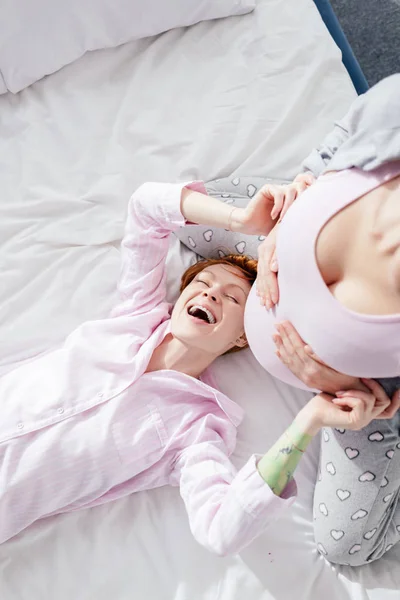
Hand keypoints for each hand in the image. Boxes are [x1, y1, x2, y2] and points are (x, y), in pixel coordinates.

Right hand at [236, 174, 314, 236]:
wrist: (251, 225)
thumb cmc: (269, 226)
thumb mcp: (288, 223)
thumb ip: (298, 217)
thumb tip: (316, 221)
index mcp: (293, 196)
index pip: (305, 182)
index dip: (311, 183)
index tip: (316, 192)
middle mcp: (286, 190)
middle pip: (301, 185)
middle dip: (301, 199)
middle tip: (296, 214)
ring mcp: (277, 188)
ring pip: (291, 189)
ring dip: (289, 206)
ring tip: (283, 219)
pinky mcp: (268, 189)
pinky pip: (279, 193)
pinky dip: (279, 206)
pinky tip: (274, 216)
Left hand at [251, 174, 314, 307]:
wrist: (294, 207)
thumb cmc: (293, 230)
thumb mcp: (286, 248)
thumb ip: (283, 261)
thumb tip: (283, 276)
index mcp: (268, 252)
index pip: (265, 275)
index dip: (265, 289)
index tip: (266, 303)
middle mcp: (267, 248)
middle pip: (265, 274)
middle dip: (266, 291)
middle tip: (268, 306)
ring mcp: (272, 242)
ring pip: (269, 267)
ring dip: (270, 283)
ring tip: (271, 298)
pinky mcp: (277, 236)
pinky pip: (276, 250)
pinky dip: (276, 260)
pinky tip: (275, 270)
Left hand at [272, 321, 363, 393]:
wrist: (351, 393)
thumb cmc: (349, 376)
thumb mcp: (341, 366)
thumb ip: (323, 358)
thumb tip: (307, 347)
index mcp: (315, 369)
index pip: (298, 347)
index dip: (291, 334)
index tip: (285, 323)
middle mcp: (307, 374)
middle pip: (292, 352)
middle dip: (284, 336)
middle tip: (277, 324)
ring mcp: (305, 378)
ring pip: (289, 359)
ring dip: (281, 346)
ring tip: (274, 334)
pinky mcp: (305, 380)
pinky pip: (291, 368)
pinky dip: (283, 358)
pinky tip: (278, 351)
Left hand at [297, 380, 393, 433]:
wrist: (310, 413)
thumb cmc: (324, 400)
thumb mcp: (345, 390)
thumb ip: (357, 387)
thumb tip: (367, 374)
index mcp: (364, 412)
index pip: (387, 411)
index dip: (397, 401)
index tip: (399, 389)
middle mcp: (366, 418)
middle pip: (384, 402)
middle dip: (375, 387)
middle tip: (362, 378)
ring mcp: (361, 422)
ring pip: (372, 400)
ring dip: (355, 392)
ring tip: (339, 393)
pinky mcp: (355, 422)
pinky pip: (361, 404)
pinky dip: (350, 397)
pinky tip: (337, 399)